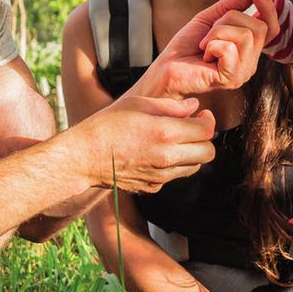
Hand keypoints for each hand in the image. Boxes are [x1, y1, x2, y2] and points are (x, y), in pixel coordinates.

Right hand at [63, 95, 216, 199]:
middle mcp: (167, 158)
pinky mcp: (153, 187)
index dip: (208, 120)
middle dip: (205, 139)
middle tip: (193, 128)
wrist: (84, 158)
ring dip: (192, 153)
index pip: (206, 130)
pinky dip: (175, 165)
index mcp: (165, 133)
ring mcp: (161, 176)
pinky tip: (159, 153)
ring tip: (176, 140)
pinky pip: (176, 176)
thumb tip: (194, 106)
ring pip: (195, 166)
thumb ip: (171, 106)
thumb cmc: (107, 125)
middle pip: (208, 153)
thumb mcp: (138, 104)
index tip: (202, 114)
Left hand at [141, 0, 268, 98]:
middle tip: (210, 32)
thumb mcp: (210, 18)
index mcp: (248, 50)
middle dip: (230, 19)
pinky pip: (230, 48)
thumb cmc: (187, 46)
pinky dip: (212, 45)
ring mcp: (243, 73)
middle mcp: (250, 63)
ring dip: (218, 32)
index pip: (271, 28)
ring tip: (204, 44)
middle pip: (258, 27)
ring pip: (245, 35)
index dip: (269, 9)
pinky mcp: (232, 79)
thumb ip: (232, 6)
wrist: (166, 66)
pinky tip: (204, 56)